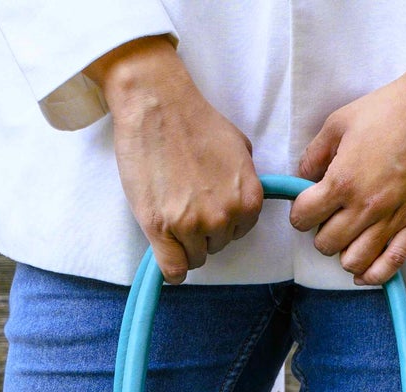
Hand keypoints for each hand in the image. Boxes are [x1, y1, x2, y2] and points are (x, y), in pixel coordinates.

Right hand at [88, 36, 262, 283]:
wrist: (157, 105)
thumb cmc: (195, 121)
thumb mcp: (239, 148)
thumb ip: (244, 181)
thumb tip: (240, 201)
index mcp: (248, 199)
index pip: (239, 234)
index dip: (221, 222)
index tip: (205, 206)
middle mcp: (224, 216)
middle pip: (216, 247)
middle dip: (201, 232)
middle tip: (183, 203)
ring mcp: (192, 225)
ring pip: (194, 259)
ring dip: (182, 243)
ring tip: (169, 212)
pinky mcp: (162, 230)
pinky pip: (174, 271)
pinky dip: (170, 267)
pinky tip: (165, 249)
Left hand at [291, 54, 405, 284]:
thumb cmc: (393, 107)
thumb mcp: (341, 121)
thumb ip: (314, 154)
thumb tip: (302, 180)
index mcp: (343, 180)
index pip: (302, 218)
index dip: (300, 212)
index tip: (308, 204)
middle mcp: (367, 206)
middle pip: (325, 244)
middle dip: (321, 232)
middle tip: (331, 217)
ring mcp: (394, 218)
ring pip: (354, 261)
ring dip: (345, 252)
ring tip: (350, 235)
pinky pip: (391, 265)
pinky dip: (373, 274)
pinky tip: (363, 270)